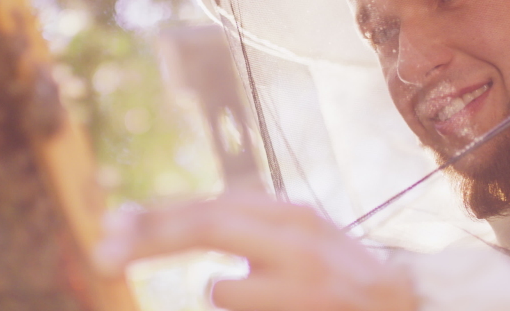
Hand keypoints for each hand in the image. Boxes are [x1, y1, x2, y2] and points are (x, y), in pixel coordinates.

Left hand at [94, 192, 416, 310]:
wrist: (407, 303)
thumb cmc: (335, 274)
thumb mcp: (290, 238)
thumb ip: (239, 227)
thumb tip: (161, 230)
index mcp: (285, 213)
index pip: (207, 208)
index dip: (155, 220)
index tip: (112, 228)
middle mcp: (296, 234)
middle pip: (206, 227)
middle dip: (149, 240)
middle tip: (102, 256)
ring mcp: (305, 275)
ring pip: (221, 292)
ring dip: (229, 299)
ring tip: (277, 298)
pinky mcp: (310, 303)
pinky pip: (237, 303)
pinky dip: (247, 306)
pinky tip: (289, 307)